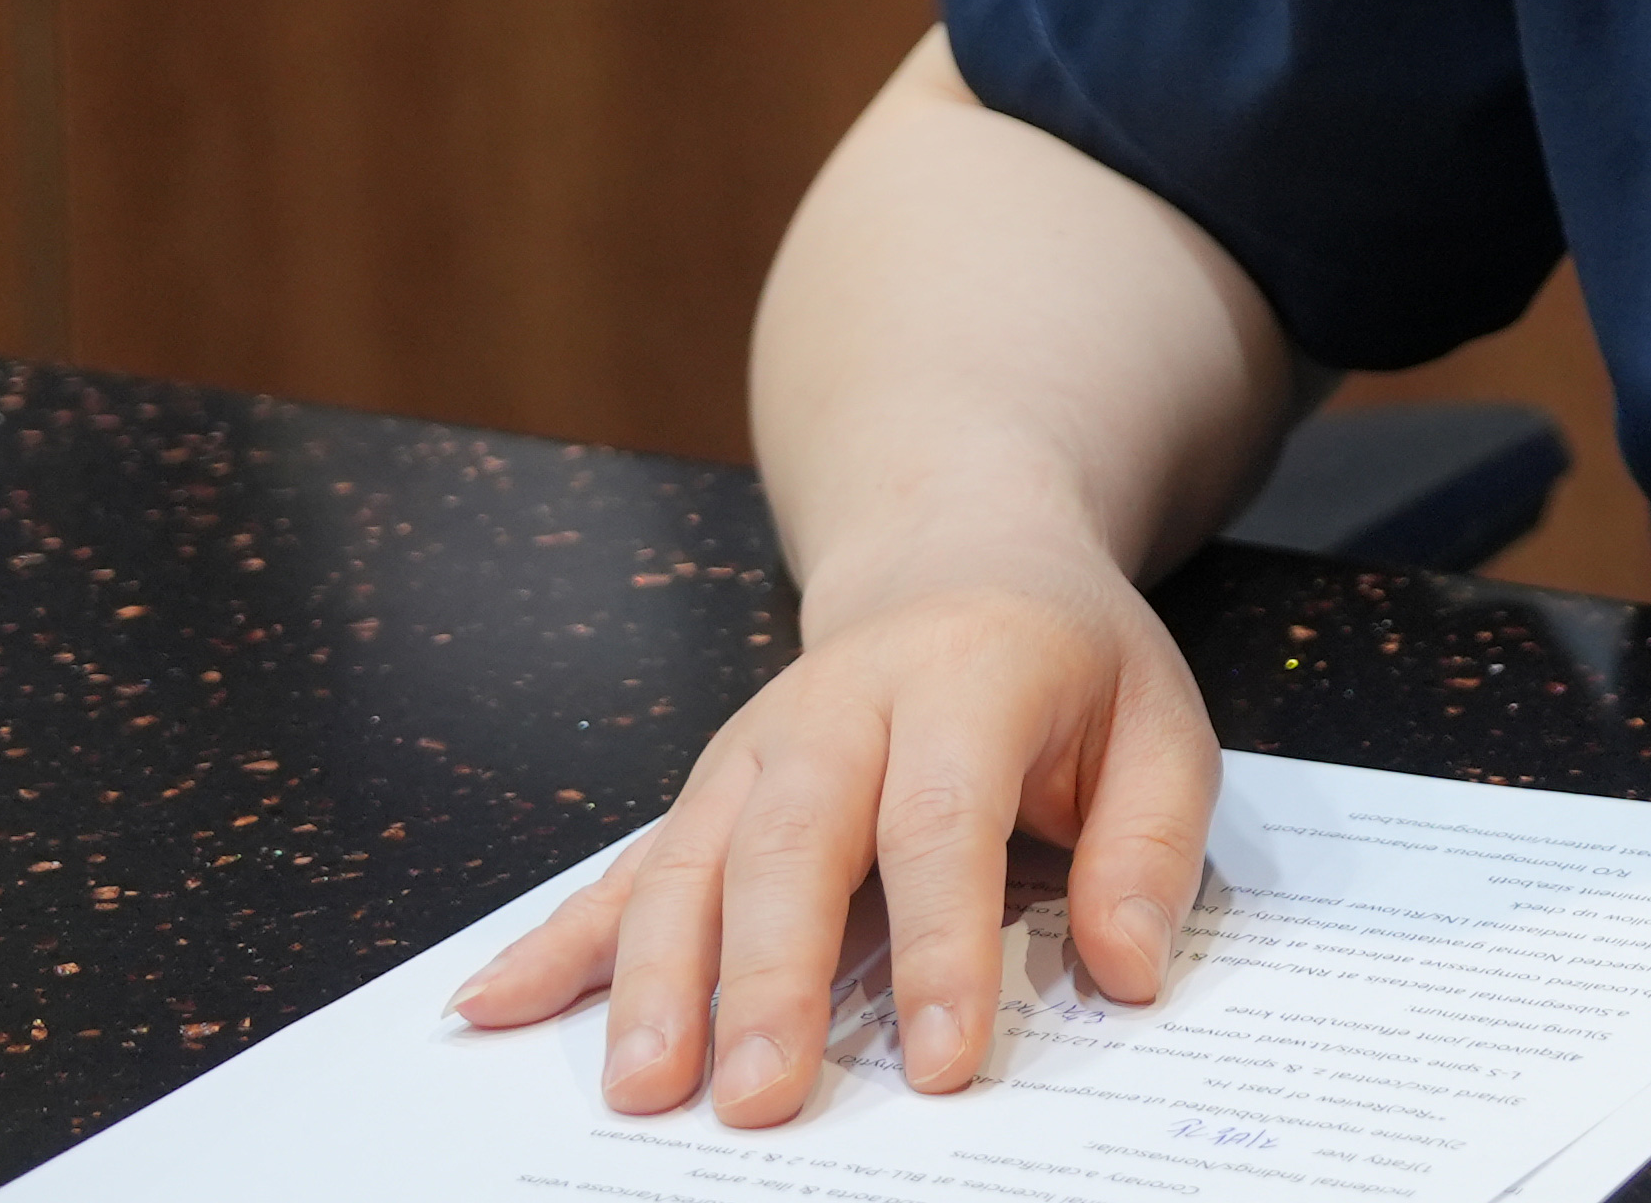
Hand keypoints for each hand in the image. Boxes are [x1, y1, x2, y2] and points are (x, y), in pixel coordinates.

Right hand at [448, 536, 1218, 1124]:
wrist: (959, 550)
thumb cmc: (1069, 660)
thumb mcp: (1159, 721)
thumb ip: (1149, 848)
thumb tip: (1131, 973)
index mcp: (965, 678)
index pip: (942, 823)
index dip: (939, 947)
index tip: (938, 1063)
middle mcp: (837, 708)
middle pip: (790, 846)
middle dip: (769, 981)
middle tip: (761, 1100)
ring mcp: (753, 747)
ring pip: (689, 862)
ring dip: (656, 980)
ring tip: (644, 1088)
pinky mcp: (704, 789)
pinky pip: (625, 869)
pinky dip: (559, 941)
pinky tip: (490, 1007)